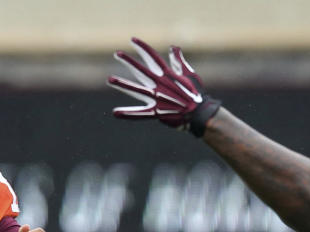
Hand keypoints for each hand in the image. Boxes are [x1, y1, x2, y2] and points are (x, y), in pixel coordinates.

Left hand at [107, 37, 221, 136]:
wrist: (199, 113)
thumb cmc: (195, 94)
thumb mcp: (189, 74)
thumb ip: (178, 61)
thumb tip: (173, 47)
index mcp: (168, 75)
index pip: (153, 58)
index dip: (143, 48)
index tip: (132, 40)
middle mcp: (160, 85)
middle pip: (141, 71)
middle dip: (129, 62)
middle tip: (117, 54)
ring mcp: (157, 98)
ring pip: (137, 90)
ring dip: (123, 84)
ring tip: (110, 79)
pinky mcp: (157, 112)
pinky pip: (140, 113)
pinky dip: (128, 114)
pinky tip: (115, 113)